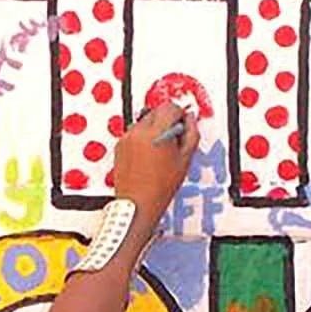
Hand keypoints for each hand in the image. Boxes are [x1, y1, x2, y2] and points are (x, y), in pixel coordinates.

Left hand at [110, 103, 198, 217]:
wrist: (138, 203)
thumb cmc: (160, 186)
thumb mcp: (185, 159)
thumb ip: (191, 133)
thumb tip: (189, 119)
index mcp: (156, 133)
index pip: (170, 107)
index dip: (180, 113)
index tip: (183, 122)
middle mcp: (138, 132)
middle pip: (156, 111)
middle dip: (167, 120)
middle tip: (174, 137)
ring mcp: (127, 138)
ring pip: (144, 121)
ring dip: (154, 128)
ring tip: (160, 150)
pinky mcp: (119, 145)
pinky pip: (134, 133)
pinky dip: (142, 137)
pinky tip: (148, 155)